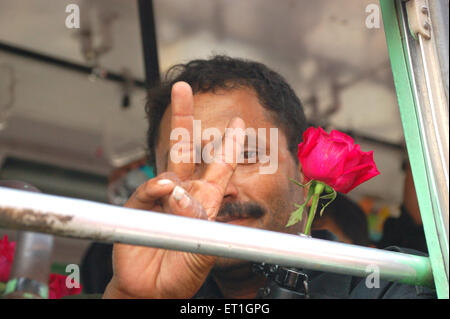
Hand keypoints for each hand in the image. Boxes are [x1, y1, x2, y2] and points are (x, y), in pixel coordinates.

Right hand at [103, 82, 244, 297]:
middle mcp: (183, 193)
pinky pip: (148, 190)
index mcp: (206, 199)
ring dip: (173, 171)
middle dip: (184, 116)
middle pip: (185, 147)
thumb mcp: (204, 246)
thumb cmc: (183, 270)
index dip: (228, 143)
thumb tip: (178, 191)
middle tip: (182, 88)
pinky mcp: (138, 207)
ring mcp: (159, 198)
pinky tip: (163, 193)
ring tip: (176, 203)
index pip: (220, 165)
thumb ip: (196, 219)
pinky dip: (156, 190)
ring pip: (164, 164)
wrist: (152, 289)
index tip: (237, 121)